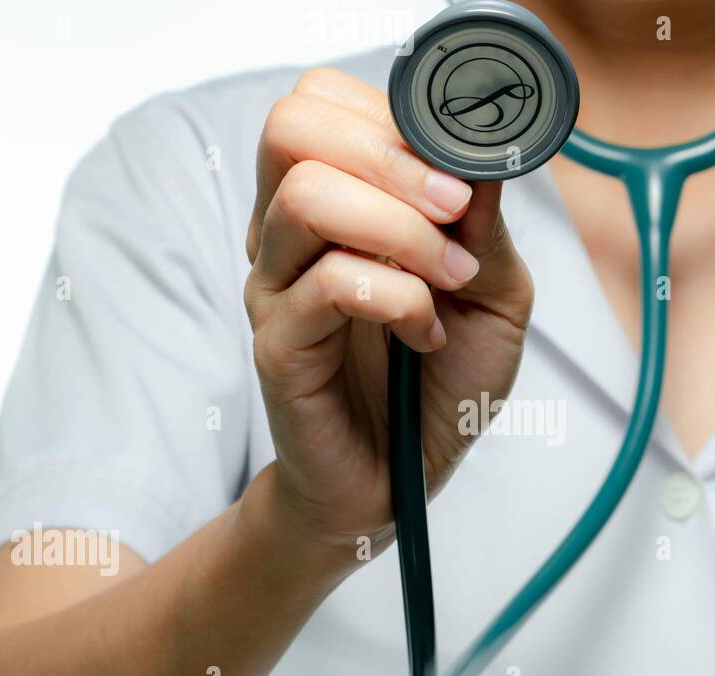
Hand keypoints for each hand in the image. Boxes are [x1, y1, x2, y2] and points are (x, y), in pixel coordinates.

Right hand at [243, 68, 534, 553]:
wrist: (395, 480)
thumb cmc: (433, 386)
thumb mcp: (490, 290)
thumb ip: (481, 220)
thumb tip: (479, 151)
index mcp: (326, 208)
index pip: (317, 105)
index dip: (388, 118)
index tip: (455, 177)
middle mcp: (286, 240)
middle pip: (291, 129)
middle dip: (391, 156)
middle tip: (455, 213)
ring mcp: (274, 292)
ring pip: (306, 198)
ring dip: (401, 229)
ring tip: (450, 280)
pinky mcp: (277, 348)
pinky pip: (329, 285)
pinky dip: (400, 299)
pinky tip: (426, 336)